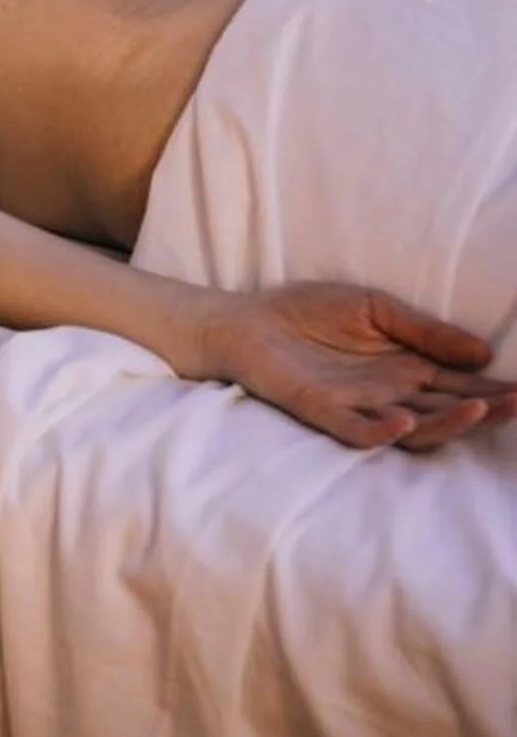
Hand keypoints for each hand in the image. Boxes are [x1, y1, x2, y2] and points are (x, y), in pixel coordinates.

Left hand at [207, 282, 516, 451]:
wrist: (244, 321)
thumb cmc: (307, 313)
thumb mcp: (374, 307)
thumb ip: (423, 329)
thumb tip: (482, 350)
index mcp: (406, 369)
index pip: (461, 384)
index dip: (495, 389)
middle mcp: (390, 394)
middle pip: (447, 409)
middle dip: (487, 408)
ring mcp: (359, 407)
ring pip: (412, 426)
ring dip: (445, 422)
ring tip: (477, 410)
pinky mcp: (323, 411)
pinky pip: (357, 430)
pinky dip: (381, 430)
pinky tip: (403, 420)